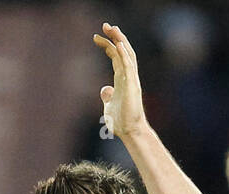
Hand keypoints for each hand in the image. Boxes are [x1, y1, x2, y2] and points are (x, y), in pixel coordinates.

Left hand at [93, 22, 146, 141]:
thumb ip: (108, 96)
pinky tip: (119, 44)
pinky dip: (124, 54)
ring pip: (127, 54)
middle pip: (123, 50)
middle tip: (104, 25)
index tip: (96, 38)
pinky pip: (129, 66)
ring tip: (110, 28)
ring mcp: (131, 80)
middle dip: (114, 36)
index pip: (115, 56)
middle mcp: (128, 76)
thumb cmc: (121, 122)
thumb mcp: (109, 106)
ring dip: (119, 39)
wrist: (130, 132)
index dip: (107, 45)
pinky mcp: (132, 86)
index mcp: (122, 79)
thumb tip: (104, 89)